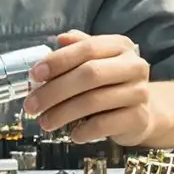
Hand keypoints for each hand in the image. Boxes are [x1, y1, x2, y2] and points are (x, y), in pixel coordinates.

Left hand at [22, 30, 153, 145]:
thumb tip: (60, 39)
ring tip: (45, 122)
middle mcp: (134, 66)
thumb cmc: (111, 83)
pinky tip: (72, 134)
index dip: (58, 60)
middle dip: (55, 90)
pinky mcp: (139, 118)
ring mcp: (139, 92)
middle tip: (32, 105)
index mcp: (120, 46)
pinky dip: (83, 130)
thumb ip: (77, 49)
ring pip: (93, 101)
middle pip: (89, 74)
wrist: (142, 112)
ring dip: (62, 113)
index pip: (87, 48)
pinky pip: (104, 124)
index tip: (35, 74)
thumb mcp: (96, 61)